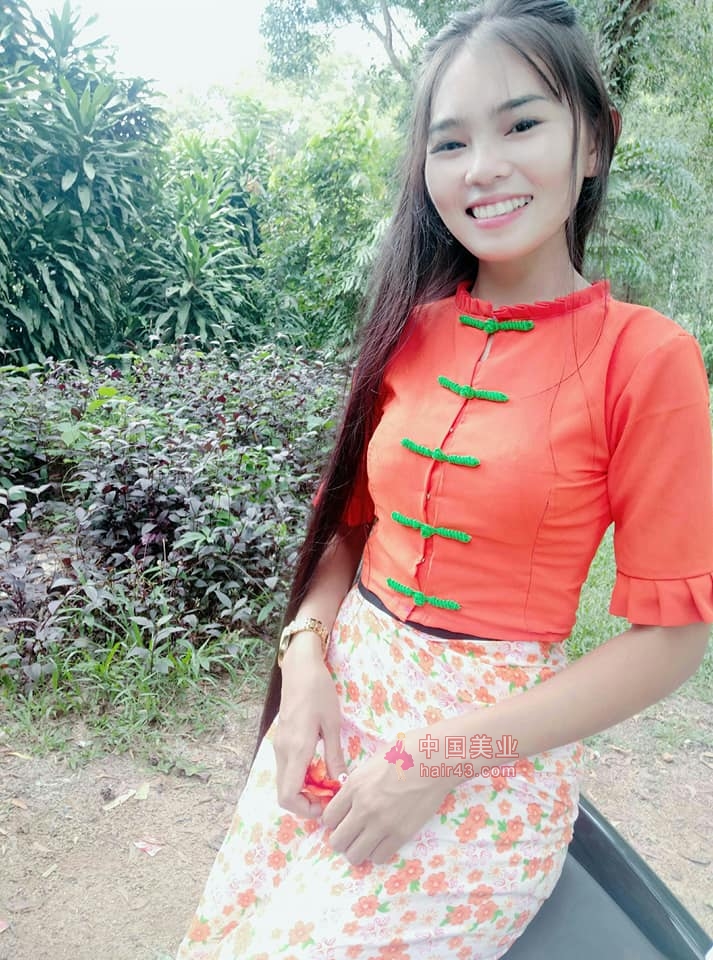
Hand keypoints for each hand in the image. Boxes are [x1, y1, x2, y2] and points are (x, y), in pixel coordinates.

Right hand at [272, 634, 346, 818]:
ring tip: (330, 782)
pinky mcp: (282, 741)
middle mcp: (282, 752)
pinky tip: (321, 768)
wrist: (300, 668)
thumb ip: (334, 756)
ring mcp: (279, 746)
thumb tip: (340, 784)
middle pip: (285, 794)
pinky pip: (288, 769)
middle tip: (332, 795)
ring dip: (305, 789)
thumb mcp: (332, 724)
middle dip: (308, 802)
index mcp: (296, 750)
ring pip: (286, 782)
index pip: (288, 796)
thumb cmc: (319, 692)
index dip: (306, 809)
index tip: (328, 803)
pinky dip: (302, 776)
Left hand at [322, 730, 452, 864]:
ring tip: (367, 841)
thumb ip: (358, 782)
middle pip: (337, 841)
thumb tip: (350, 797)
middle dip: (342, 839)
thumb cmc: (406, 751)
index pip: (328, 818)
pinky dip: (378, 852)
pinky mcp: (401, 834)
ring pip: (355, 855)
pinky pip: (379, 857)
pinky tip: (384, 842)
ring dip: (358, 850)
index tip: (342, 819)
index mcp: (354, 786)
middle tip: (353, 833)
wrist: (436, 759)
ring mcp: (382, 824)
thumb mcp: (372, 761)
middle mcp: (363, 808)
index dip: (333, 821)